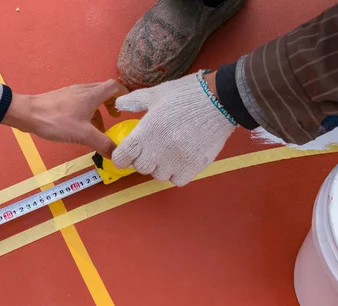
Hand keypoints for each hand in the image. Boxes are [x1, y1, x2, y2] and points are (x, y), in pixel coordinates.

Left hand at [2, 79, 127, 156]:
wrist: (27, 114)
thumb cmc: (56, 120)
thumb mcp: (83, 135)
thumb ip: (102, 144)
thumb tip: (117, 154)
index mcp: (92, 95)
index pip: (115, 86)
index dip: (125, 94)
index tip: (129, 107)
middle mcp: (84, 90)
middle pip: (105, 91)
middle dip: (113, 104)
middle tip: (116, 117)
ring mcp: (72, 93)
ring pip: (93, 98)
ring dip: (100, 110)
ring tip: (100, 128)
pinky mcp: (63, 99)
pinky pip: (82, 102)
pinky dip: (88, 112)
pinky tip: (82, 127)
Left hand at [113, 70, 237, 185]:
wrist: (219, 100)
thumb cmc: (185, 95)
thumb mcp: (156, 94)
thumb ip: (134, 101)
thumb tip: (118, 104)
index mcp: (144, 133)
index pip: (121, 158)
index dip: (123, 155)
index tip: (129, 151)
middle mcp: (156, 151)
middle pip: (140, 168)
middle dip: (143, 159)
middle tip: (153, 147)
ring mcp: (175, 162)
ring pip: (158, 175)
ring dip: (160, 166)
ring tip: (169, 152)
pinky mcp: (192, 168)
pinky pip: (177, 180)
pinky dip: (177, 172)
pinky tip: (181, 159)